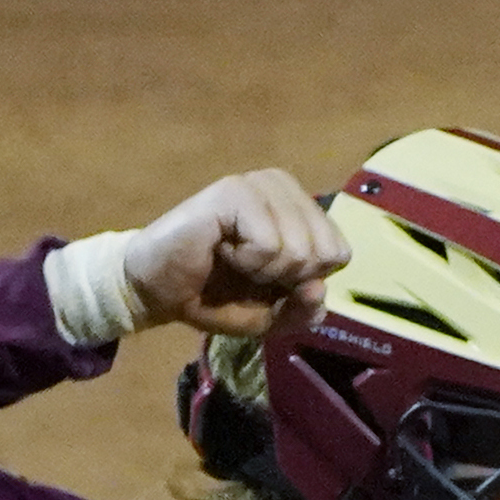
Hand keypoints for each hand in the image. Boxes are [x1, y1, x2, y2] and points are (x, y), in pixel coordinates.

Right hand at [118, 169, 346, 339]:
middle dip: (286, 278)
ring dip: (263, 271)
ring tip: (233, 258)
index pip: (340, 252)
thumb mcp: (271, 316)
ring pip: (298, 248)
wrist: (159, 291)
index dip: (305, 282)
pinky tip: (221, 249)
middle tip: (248, 270)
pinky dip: (246, 262)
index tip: (268, 279)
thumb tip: (319, 288)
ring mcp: (259, 184)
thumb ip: (304, 309)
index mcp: (299, 207)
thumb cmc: (214, 296)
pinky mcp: (235, 191)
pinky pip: (268, 243)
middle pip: (324, 252)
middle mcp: (283, 186)